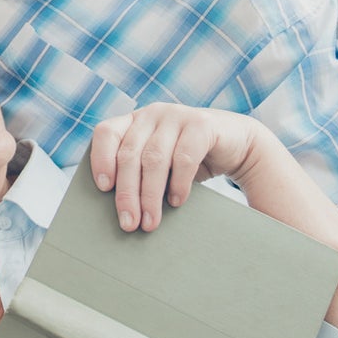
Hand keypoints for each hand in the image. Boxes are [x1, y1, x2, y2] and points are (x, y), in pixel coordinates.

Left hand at [90, 103, 261, 231]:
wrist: (237, 146)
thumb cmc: (189, 161)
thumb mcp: (160, 165)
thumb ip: (139, 175)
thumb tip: (120, 212)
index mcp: (134, 121)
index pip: (106, 133)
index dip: (100, 159)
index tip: (103, 188)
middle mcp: (152, 114)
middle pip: (129, 154)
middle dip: (127, 193)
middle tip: (129, 224)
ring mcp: (177, 115)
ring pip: (154, 159)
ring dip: (150, 195)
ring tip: (150, 222)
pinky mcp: (202, 124)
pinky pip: (184, 157)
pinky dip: (178, 184)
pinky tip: (177, 202)